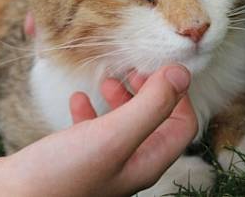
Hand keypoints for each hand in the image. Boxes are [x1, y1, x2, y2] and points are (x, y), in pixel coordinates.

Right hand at [0, 65, 196, 196]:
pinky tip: (77, 99)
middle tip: (132, 70)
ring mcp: (100, 163)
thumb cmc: (62, 176)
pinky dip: (89, 110)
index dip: (177, 95)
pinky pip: (91, 130)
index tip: (158, 68)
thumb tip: (182, 74)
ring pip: (123, 124)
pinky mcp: (74, 159)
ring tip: (107, 80)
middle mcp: (128, 165)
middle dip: (148, 92)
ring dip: (120, 98)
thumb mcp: (114, 135)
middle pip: (154, 122)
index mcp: (146, 162)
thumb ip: (151, 105)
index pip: (182, 125)